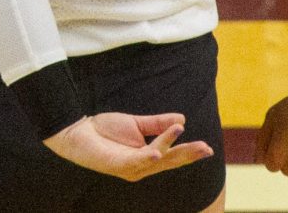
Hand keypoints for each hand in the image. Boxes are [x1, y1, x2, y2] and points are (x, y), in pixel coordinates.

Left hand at [44, 112, 214, 181]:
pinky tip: (157, 153)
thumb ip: (157, 123)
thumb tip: (182, 119)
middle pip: (169, 161)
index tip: (207, 148)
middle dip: (187, 155)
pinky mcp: (118, 166)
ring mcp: (130, 168)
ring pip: (156, 160)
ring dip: (169, 148)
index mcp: (147, 157)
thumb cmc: (106, 130)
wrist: (79, 131)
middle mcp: (142, 166)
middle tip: (206, 149)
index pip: (173, 156)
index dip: (189, 153)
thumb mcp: (136, 123)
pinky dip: (148, 157)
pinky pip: (136, 162)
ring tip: (182, 134)